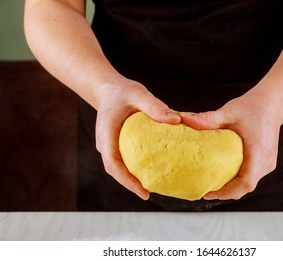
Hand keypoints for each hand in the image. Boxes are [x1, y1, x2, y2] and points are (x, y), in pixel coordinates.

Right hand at [95, 77, 180, 199]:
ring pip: (118, 167)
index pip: (113, 164)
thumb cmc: (122, 91)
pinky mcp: (115, 145)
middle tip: (150, 194)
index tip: (143, 191)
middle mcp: (105, 143)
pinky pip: (123, 160)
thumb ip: (155, 106)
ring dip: (131, 178)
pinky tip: (149, 171)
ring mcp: (109, 145)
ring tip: (151, 186)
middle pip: (115, 170)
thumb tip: (177, 120)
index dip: (126, 180)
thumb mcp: (138, 93)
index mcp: (107, 133)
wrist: (108, 89)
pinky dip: (133, 169)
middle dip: (130, 184)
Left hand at [180, 89, 282, 199]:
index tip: (208, 193)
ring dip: (231, 187)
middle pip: (245, 187)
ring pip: (248, 184)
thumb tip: (184, 120)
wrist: (272, 104)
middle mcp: (266, 161)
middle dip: (225, 192)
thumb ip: (208, 118)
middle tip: (204, 190)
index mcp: (259, 151)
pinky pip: (250, 177)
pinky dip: (236, 180)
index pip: (246, 182)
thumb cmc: (252, 107)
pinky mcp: (265, 163)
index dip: (227, 192)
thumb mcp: (229, 111)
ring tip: (210, 184)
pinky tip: (221, 175)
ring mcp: (268, 164)